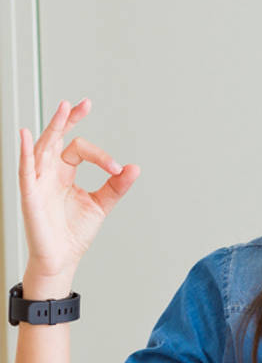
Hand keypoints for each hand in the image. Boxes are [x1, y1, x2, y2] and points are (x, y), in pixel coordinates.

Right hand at [18, 98, 139, 280]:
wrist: (62, 258)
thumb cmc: (74, 232)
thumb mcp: (101, 205)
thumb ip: (116, 186)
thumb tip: (134, 168)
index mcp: (64, 172)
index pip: (78, 149)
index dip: (100, 156)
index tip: (118, 168)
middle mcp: (49, 173)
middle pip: (56, 139)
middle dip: (68, 120)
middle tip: (83, 104)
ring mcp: (38, 182)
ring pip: (42, 148)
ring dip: (52, 127)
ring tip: (63, 108)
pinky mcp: (30, 195)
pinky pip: (26, 170)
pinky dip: (25, 153)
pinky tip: (26, 135)